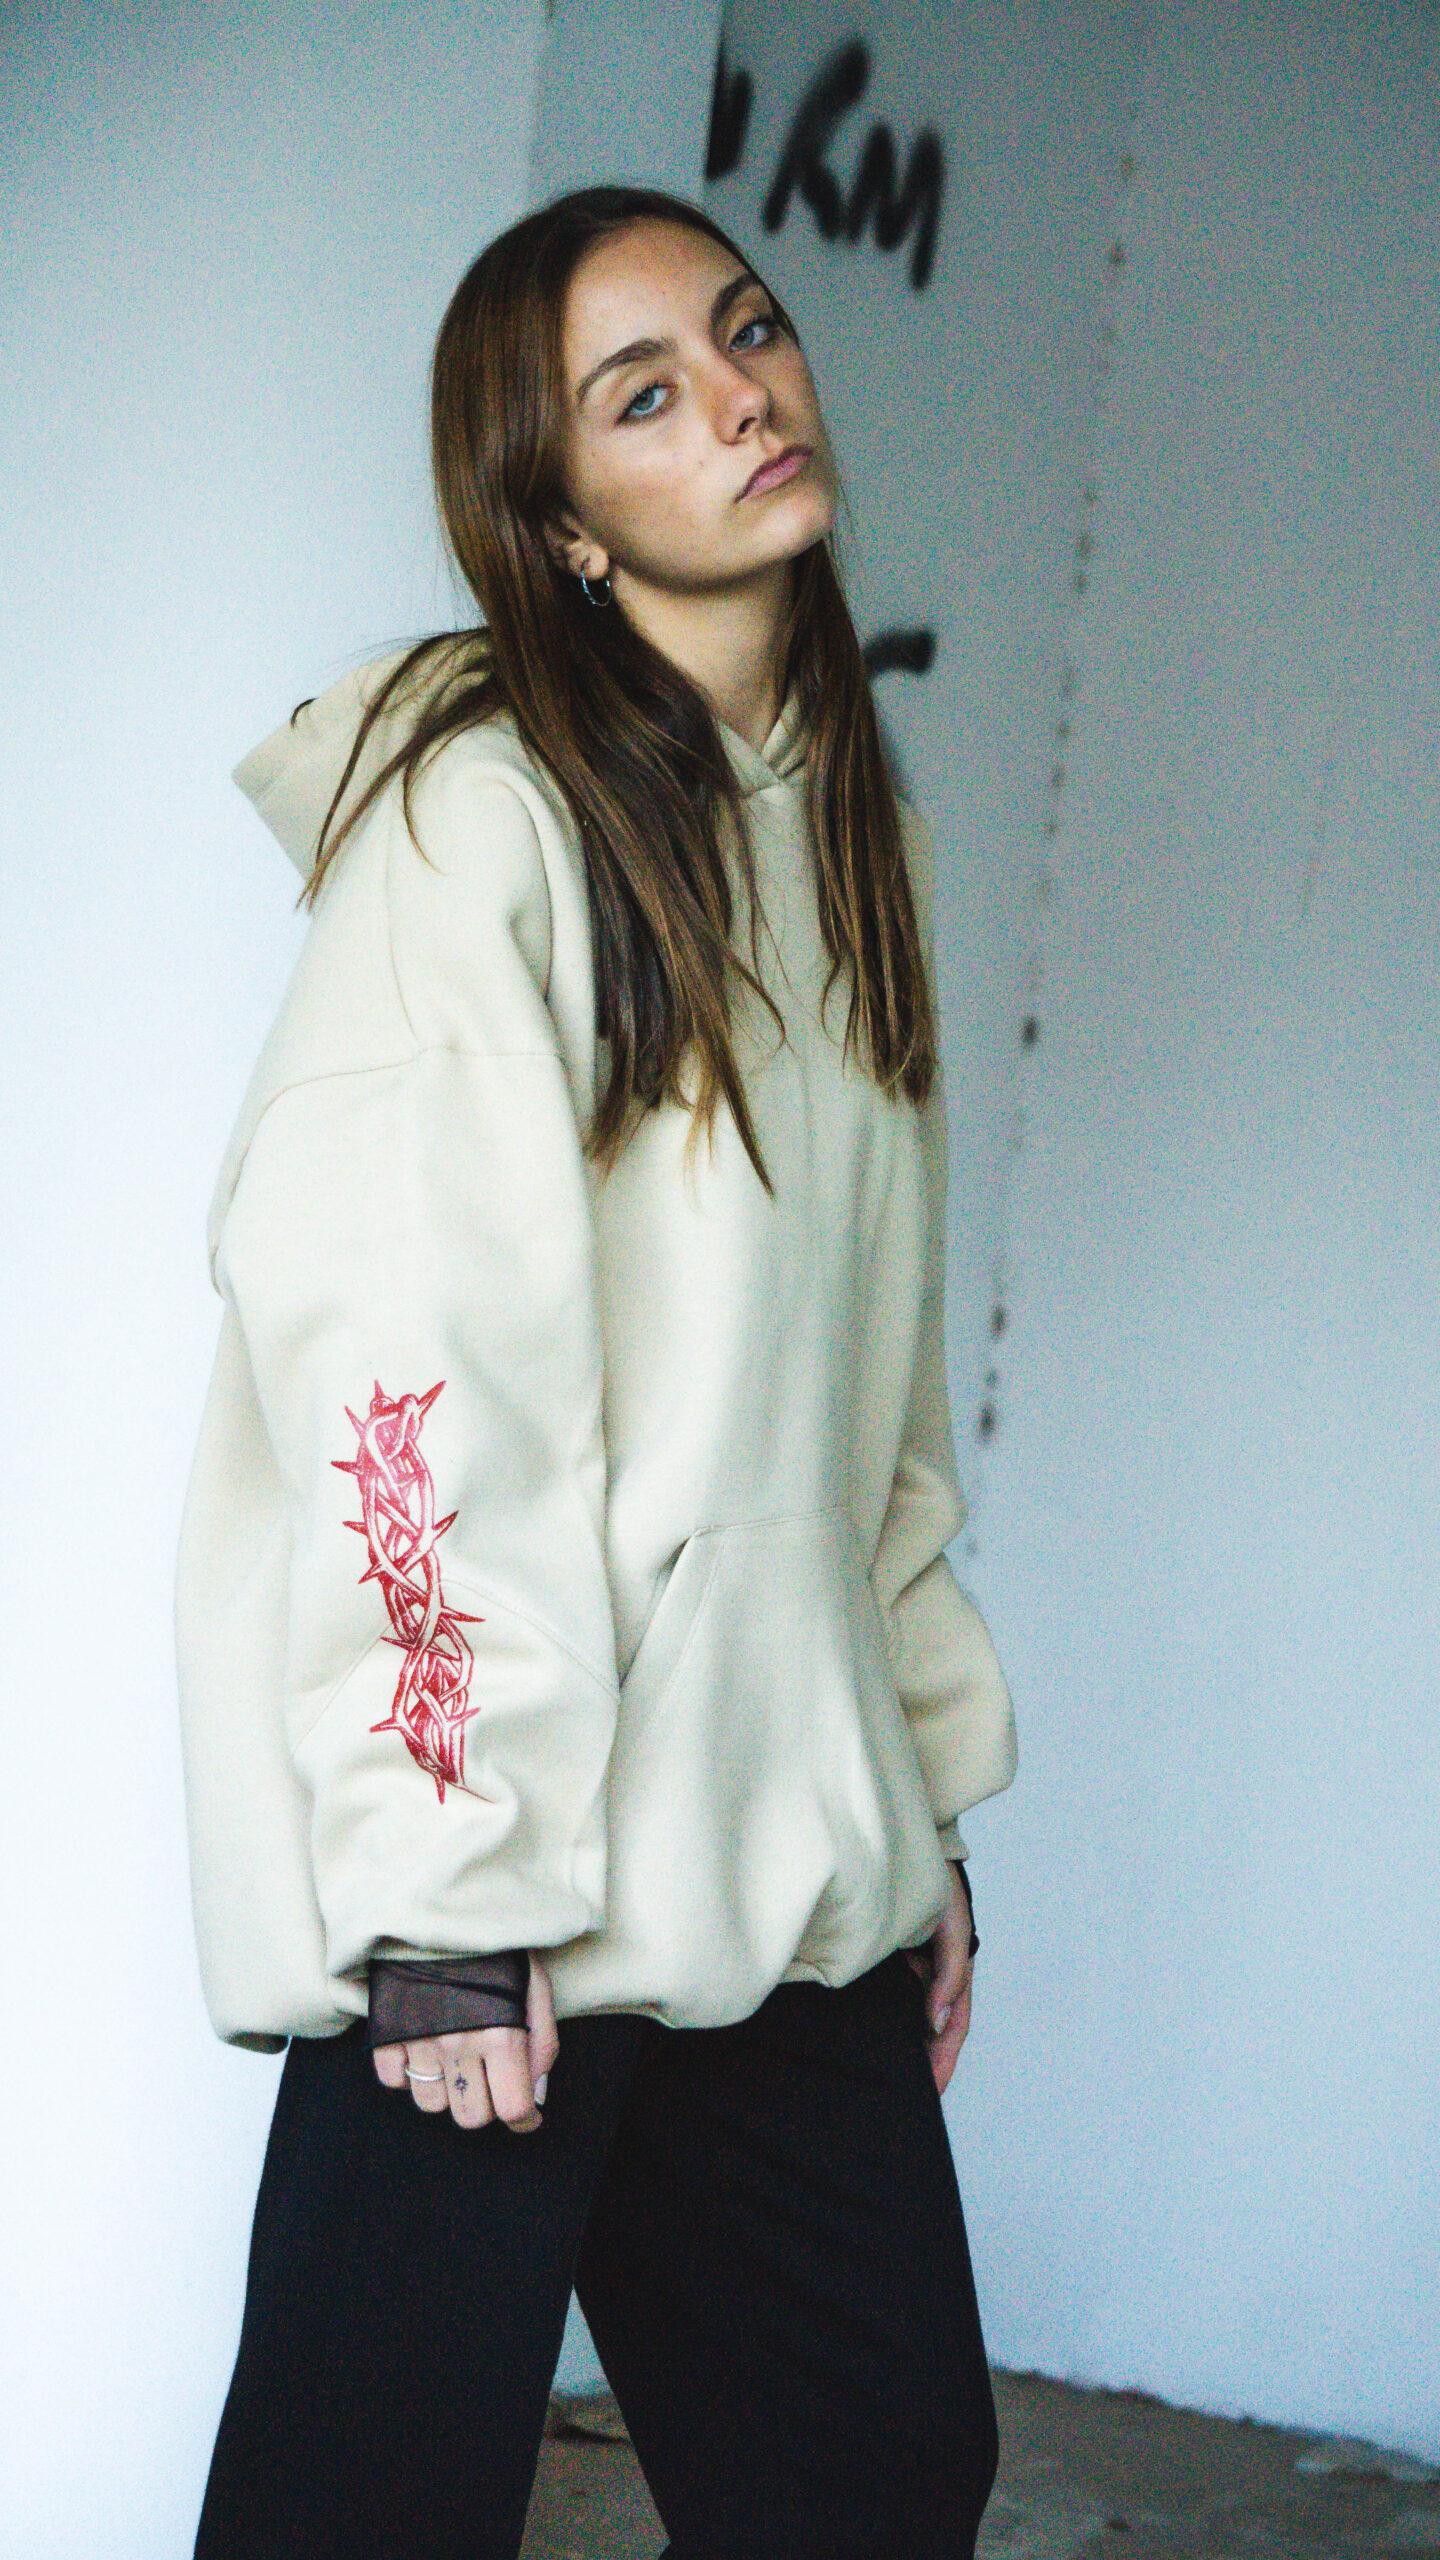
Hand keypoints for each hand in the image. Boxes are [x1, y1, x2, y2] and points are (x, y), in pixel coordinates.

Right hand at [371, 1952, 559, 2132]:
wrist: (441, 1908)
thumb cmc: (493, 1948)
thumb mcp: (535, 1986)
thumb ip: (543, 2042)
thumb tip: (536, 2090)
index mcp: (500, 2034)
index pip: (512, 2108)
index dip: (523, 2118)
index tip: (525, 2115)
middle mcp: (458, 2044)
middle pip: (470, 2116)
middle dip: (485, 2105)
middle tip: (489, 2080)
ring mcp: (418, 2040)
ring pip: (431, 2105)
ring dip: (446, 2092)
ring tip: (454, 2060)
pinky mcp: (386, 2031)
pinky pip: (394, 2081)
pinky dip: (407, 2074)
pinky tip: (423, 2050)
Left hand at [905, 1864, 975, 2095]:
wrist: (907, 1851)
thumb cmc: (937, 1885)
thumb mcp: (951, 1928)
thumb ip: (950, 1973)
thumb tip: (937, 2021)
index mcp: (957, 1972)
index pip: (953, 2027)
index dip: (945, 2060)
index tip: (933, 2090)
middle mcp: (936, 1976)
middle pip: (934, 2028)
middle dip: (926, 2062)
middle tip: (908, 2096)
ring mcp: (915, 1969)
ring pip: (913, 2015)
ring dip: (908, 2044)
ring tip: (890, 2076)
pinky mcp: (893, 1961)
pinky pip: (894, 1996)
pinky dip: (889, 2019)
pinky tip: (872, 2036)